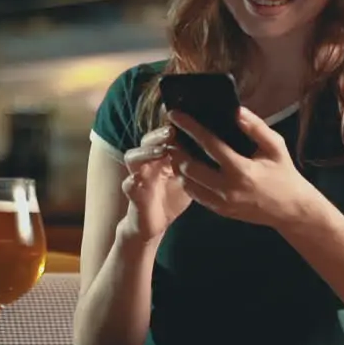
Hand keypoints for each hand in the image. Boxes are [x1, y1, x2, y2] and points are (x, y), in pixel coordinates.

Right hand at [118, 125, 192, 242]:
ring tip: (161, 151)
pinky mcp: (133, 195)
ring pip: (132, 157)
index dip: (170, 127)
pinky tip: (136, 179)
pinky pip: (128, 186)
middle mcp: (147, 162)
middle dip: (158, 135)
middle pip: (147, 141)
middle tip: (171, 131)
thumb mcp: (186, 179)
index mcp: (161, 157)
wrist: (154, 224)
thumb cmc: (172, 198)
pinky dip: (131, 182)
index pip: (163, 136)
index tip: (183, 119)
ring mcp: (137, 177)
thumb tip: (215, 148)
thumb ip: (193, 164)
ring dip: (145, 152)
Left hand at [168, 107, 324, 229]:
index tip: (176, 115)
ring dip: (178, 165)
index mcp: (242, 169)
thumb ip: (256, 127)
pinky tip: (187, 168)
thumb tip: (236, 110)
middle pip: (190, 166)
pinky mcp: (221, 211)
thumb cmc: (284, 174)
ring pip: (188, 183)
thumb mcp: (276, 146)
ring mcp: (222, 202)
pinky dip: (187, 180)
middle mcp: (228, 188)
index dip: (190, 127)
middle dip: (176, 148)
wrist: (291, 209)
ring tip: (176, 150)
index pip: (209, 144)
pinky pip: (195, 195)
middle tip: (171, 135)